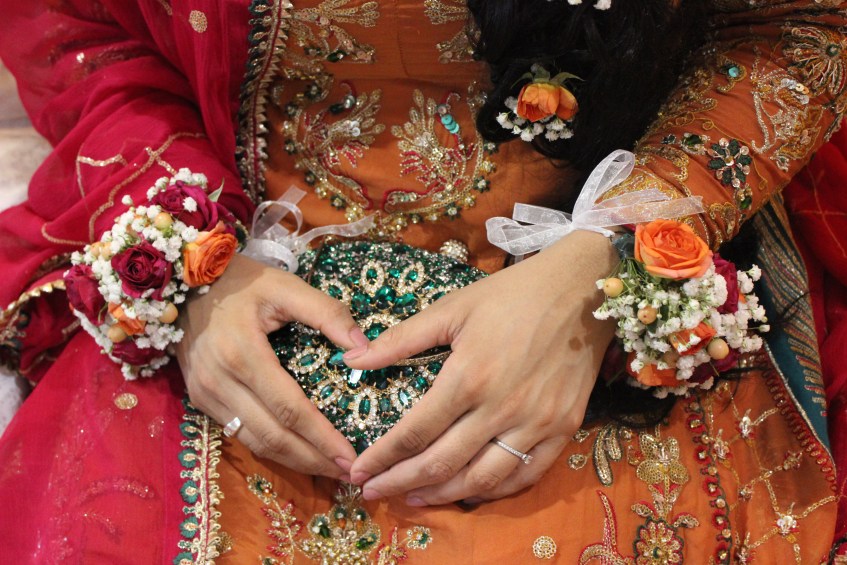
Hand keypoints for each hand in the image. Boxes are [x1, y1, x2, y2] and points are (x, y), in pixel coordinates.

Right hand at [174, 254, 364, 478]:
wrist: (185, 280)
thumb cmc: (242, 282)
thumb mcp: (286, 286)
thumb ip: (326, 312)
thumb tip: (363, 347)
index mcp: (243, 354)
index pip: (289, 409)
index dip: (322, 437)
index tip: (353, 456)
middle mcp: (219, 382)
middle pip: (272, 436)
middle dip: (313, 460)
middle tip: (349, 473)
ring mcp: (205, 394)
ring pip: (253, 443)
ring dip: (293, 461)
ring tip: (329, 468)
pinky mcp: (199, 399)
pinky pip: (238, 433)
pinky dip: (270, 448)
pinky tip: (298, 452)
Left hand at [343, 230, 617, 504]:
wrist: (581, 288)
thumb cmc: (512, 294)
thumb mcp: (453, 307)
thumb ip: (401, 339)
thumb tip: (352, 359)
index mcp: (469, 376)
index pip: (414, 432)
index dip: (382, 457)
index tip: (358, 471)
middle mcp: (501, 408)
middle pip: (441, 463)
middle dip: (400, 483)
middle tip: (373, 492)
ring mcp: (536, 422)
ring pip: (482, 478)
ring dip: (442, 495)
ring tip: (414, 497)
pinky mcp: (563, 427)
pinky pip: (526, 474)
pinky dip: (494, 490)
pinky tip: (470, 489)